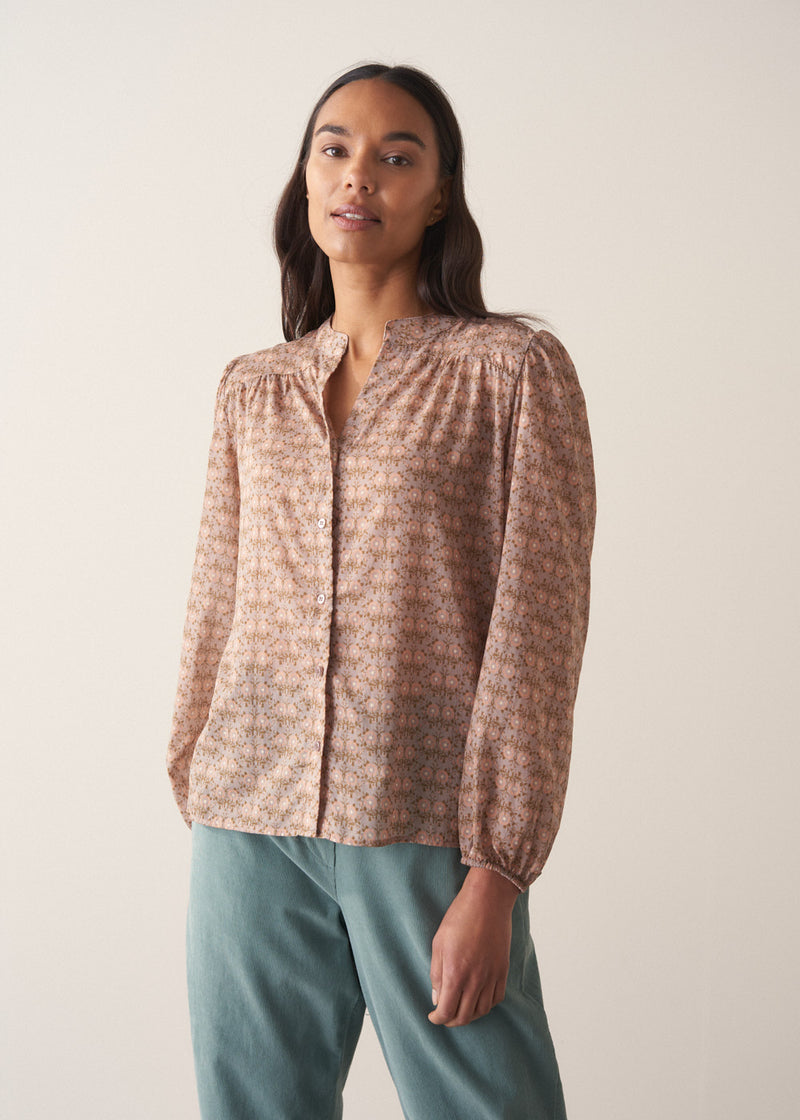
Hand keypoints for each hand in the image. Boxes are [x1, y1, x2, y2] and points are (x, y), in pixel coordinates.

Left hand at [428, 867, 518, 1026]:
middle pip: (464, 1016)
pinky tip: (478, 999)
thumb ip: (436, 974)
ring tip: (460, 1010)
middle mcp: (475, 980)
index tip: (433, 1016)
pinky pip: (497, 998)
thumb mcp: (438, 943)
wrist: (487, 902)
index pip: (446, 1011)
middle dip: (451, 1020)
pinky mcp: (503, 970)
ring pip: (482, 1011)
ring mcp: (492, 976)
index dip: (438, 1019)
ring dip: (469, 1016)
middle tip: (444, 1015)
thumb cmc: (459, 918)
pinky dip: (486, 1005)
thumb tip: (437, 998)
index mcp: (455, 973)